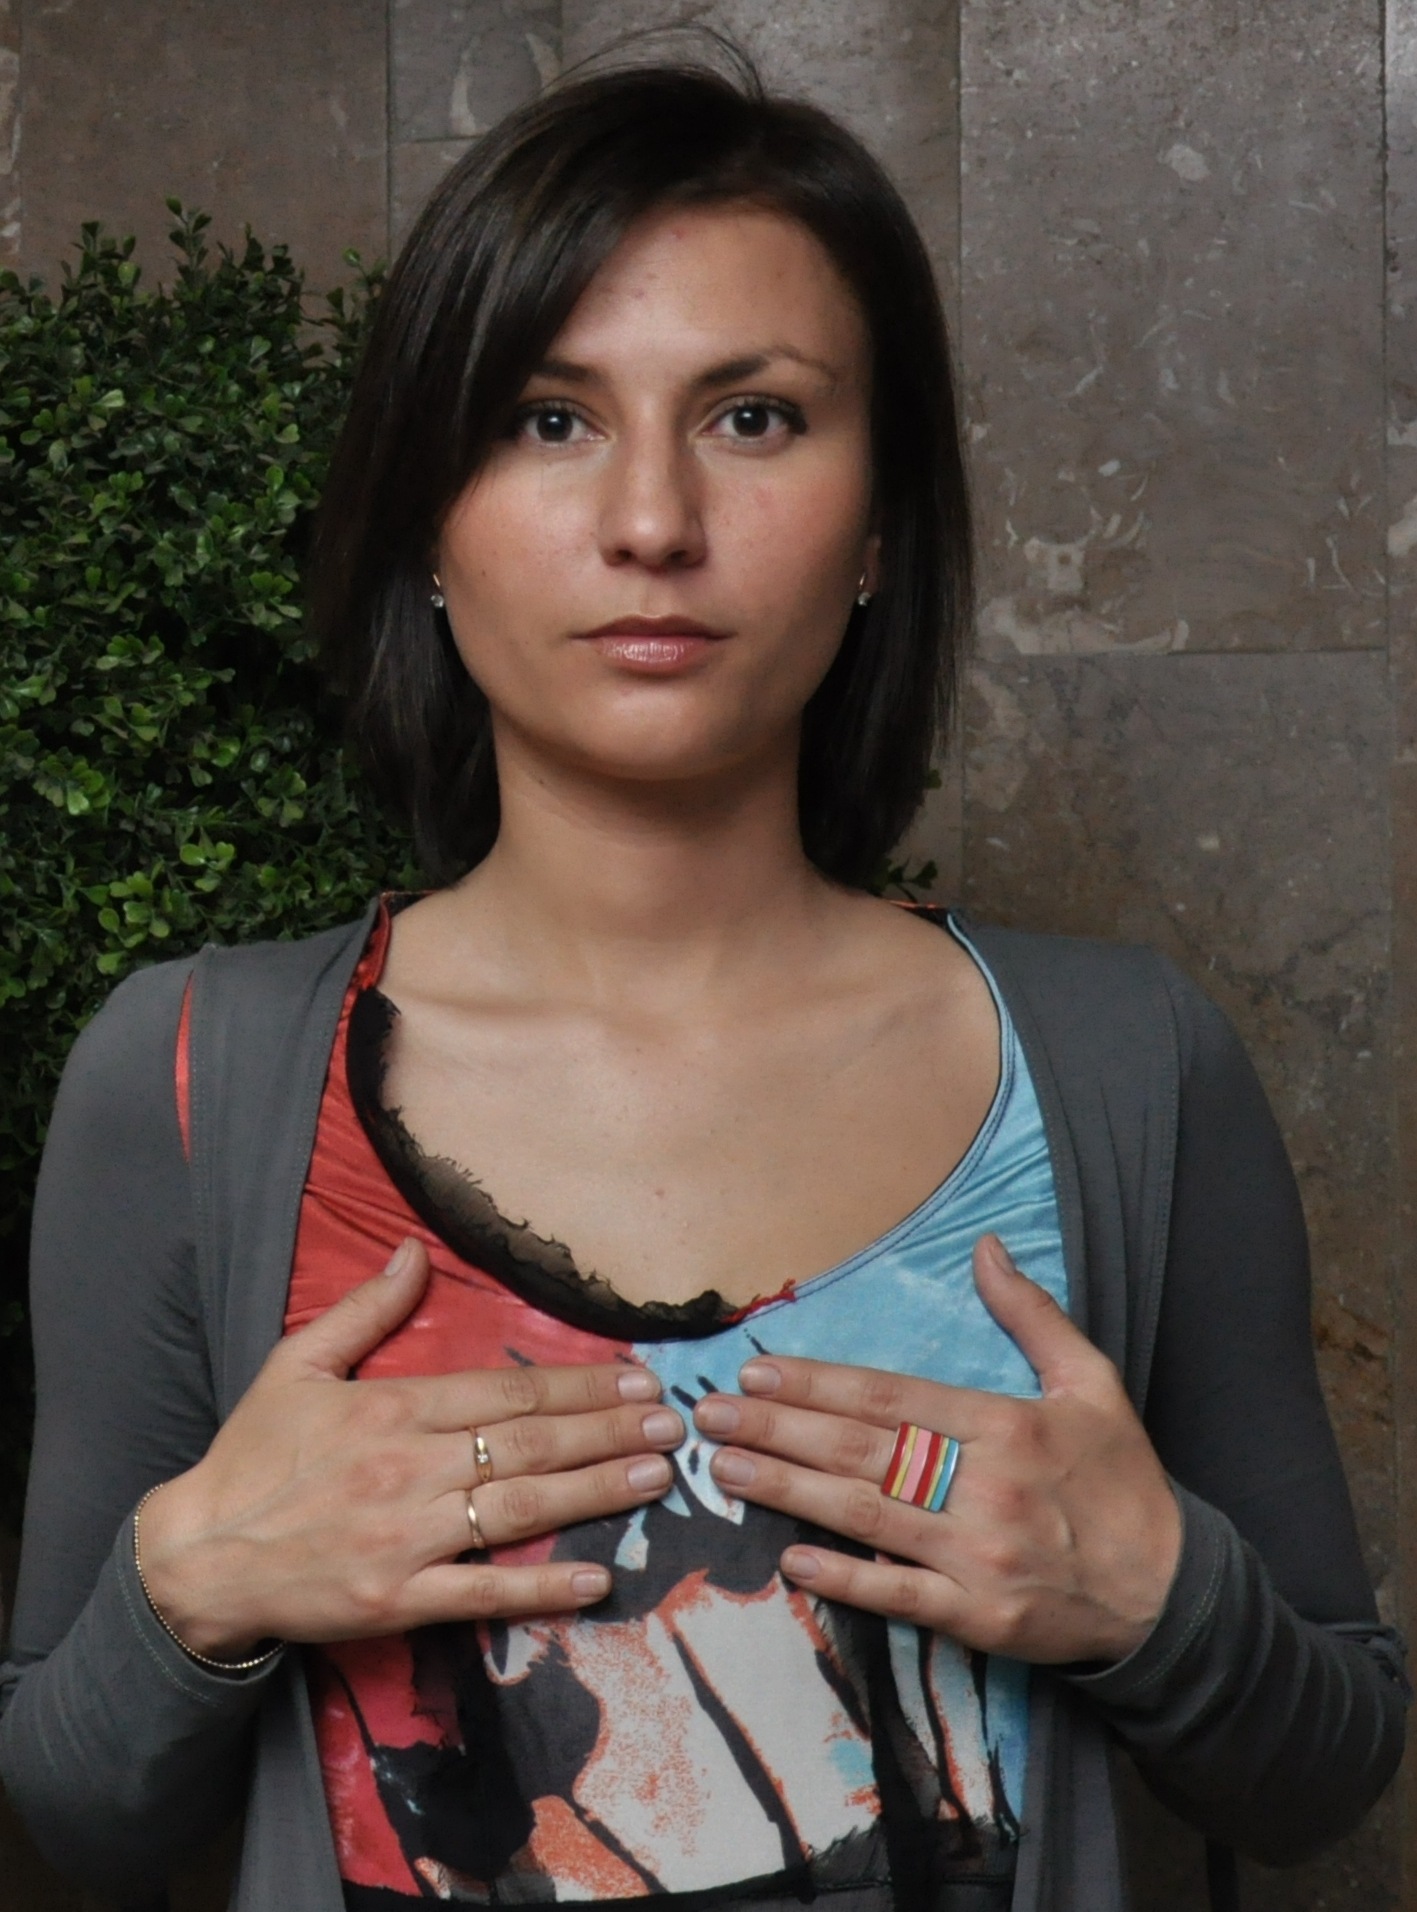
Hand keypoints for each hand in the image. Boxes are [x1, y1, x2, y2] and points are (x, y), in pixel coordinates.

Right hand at [140, 1239, 681, 1657]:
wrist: (196, 1557)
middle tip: (671, 1423)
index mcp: (393, 1409)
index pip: (506, 1392)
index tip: (635, 1377)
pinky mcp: (397, 1599)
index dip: (578, 1385)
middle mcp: (409, 1469)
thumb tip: (413, 1249)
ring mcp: (407, 1538)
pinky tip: (594, 1578)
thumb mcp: (296, 1364)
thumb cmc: (252, 1457)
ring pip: (519, 1508)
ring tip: (655, 1477)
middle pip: (529, 1444)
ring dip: (595, 1492)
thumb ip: (364, 1309)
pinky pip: (482, 1592)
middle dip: (608, 1430)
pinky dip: (540, 1586)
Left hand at [693, 1234, 1180, 1664]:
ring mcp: (979, 1556)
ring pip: (866, 1516)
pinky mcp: (980, 1616)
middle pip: (862, 1452)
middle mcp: (986, 1487)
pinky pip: (899, 1595)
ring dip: (788, 1492)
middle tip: (709, 1416)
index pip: (890, 1399)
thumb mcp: (1091, 1382)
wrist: (1170, 1593)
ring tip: (725, 1470)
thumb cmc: (1122, 1480)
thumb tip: (986, 1248)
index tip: (757, 1372)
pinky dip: (844, 1579)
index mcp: (1007, 1425)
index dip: (817, 1385)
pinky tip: (792, 1559)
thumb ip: (1033, 1314)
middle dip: (777, 1430)